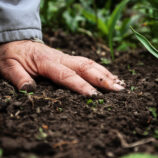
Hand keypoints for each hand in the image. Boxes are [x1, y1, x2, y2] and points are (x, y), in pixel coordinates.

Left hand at [0, 40, 124, 95]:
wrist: (16, 43)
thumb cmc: (12, 55)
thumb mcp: (8, 67)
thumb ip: (19, 79)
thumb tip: (30, 91)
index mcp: (46, 62)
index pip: (67, 75)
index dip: (82, 86)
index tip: (95, 96)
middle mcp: (60, 58)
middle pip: (85, 67)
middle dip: (103, 79)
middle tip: (119, 90)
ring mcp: (66, 57)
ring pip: (89, 63)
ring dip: (105, 73)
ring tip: (119, 83)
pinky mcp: (67, 59)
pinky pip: (87, 62)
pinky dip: (99, 69)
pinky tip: (107, 76)